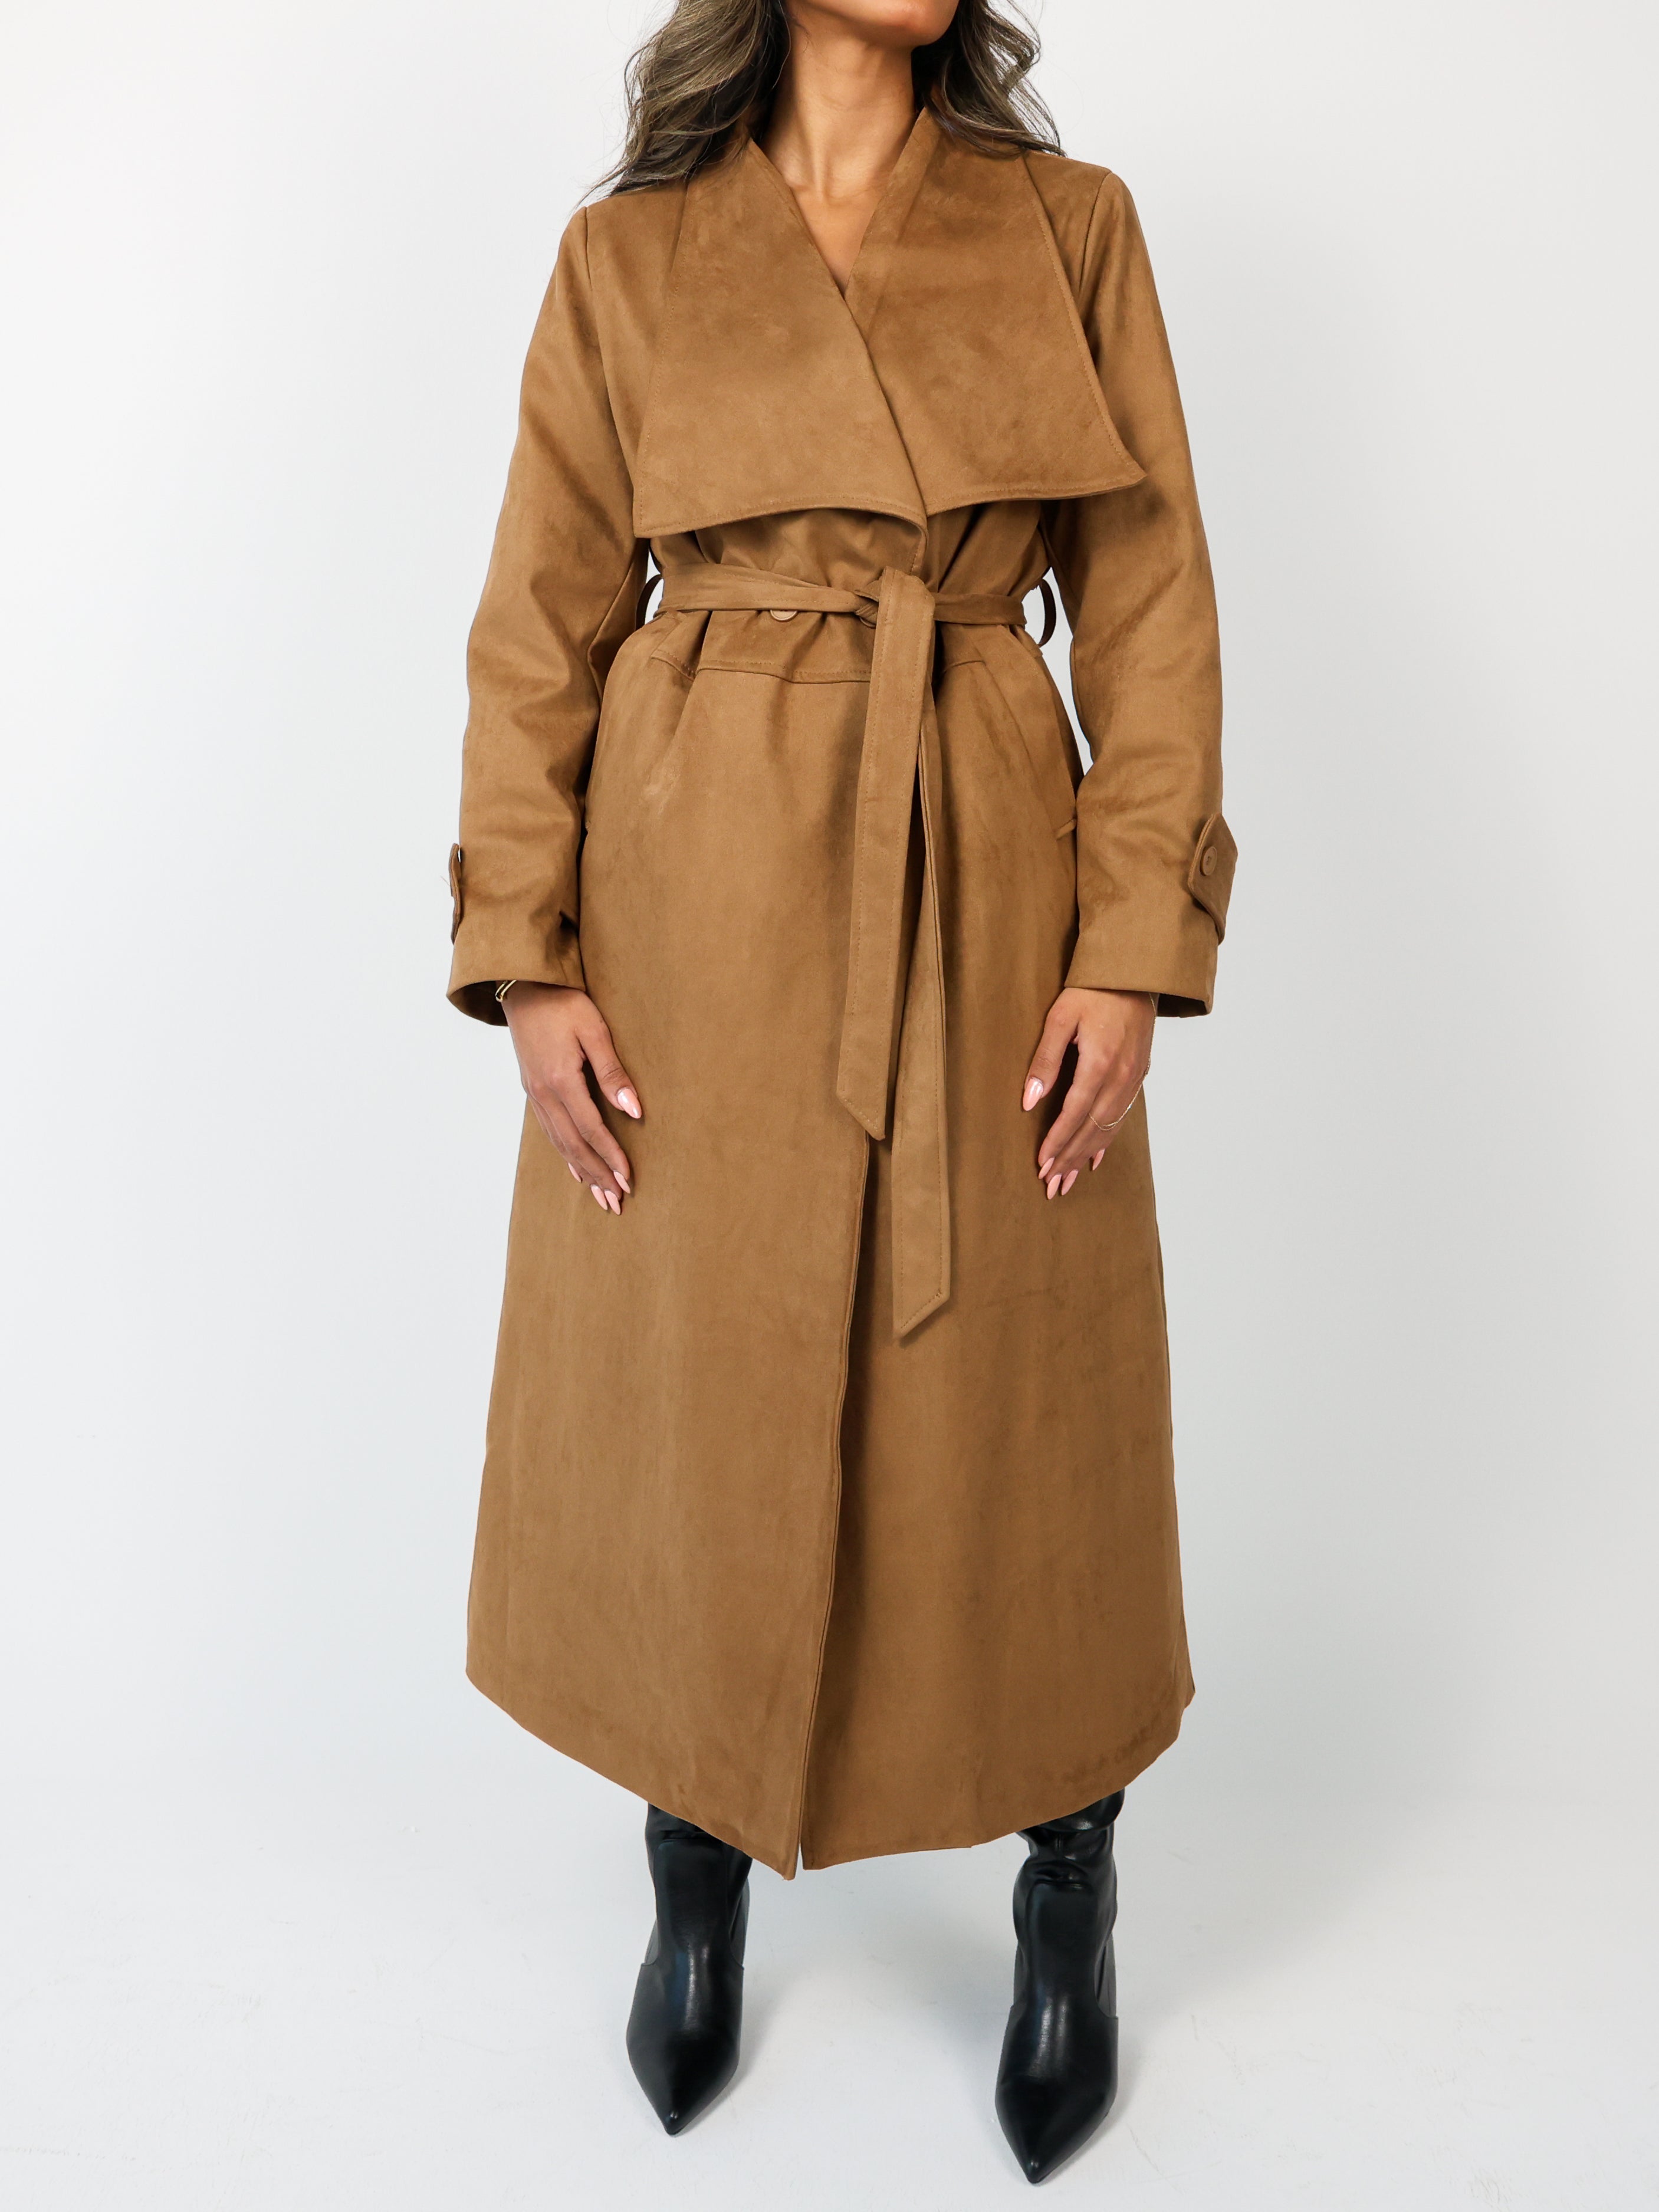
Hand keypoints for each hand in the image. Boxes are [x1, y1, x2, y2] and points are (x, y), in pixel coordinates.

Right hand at [502, 983, 640, 1213]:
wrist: (524, 985)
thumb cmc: (563, 1002)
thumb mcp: (594, 1029)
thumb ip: (613, 1072)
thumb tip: (634, 1111)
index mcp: (561, 1080)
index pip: (591, 1129)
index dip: (611, 1156)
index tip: (628, 1178)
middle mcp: (543, 1093)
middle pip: (573, 1145)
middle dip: (596, 1174)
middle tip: (617, 1201)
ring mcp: (534, 1093)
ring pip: (559, 1142)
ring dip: (581, 1170)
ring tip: (600, 1195)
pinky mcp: (532, 1089)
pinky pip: (549, 1131)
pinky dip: (564, 1153)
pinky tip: (575, 1168)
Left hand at [1021, 987, 1154, 1198]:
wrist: (1134, 972)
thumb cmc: (1092, 990)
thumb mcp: (1059, 1018)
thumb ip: (1044, 1061)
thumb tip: (1029, 1102)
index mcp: (1100, 1062)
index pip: (1075, 1113)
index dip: (1057, 1141)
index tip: (1041, 1163)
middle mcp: (1122, 1076)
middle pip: (1093, 1128)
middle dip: (1070, 1157)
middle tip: (1051, 1184)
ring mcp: (1134, 1078)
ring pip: (1109, 1126)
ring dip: (1086, 1154)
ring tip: (1067, 1179)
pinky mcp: (1139, 1074)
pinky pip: (1123, 1115)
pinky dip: (1107, 1139)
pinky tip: (1095, 1157)